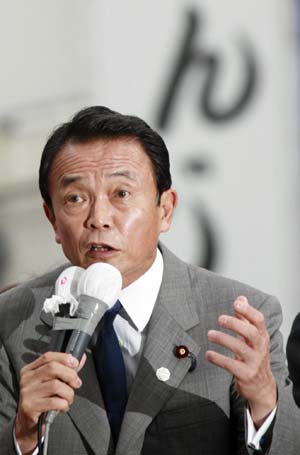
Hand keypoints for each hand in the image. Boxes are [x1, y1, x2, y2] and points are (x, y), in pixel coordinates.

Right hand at [15, 352, 85, 453]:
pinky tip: (63, 407)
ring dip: (69, 393)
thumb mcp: (52, 382)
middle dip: (70, 375)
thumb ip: (66, 370)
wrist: (28, 425)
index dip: (64, 358)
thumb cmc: (43, 400)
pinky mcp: (29, 406)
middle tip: (77, 383)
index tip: (76, 363)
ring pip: (56, 385)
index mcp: (30, 370)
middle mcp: (26, 379)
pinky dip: (64, 404)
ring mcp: (27, 392)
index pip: (48, 357)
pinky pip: (54, 401)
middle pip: (53, 368)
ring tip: (69, 399)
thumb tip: (82, 358)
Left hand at [206, 296, 276, 427]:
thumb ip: (245, 318)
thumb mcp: (252, 337)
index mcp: (262, 336)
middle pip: (251, 333)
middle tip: (220, 319)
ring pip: (240, 348)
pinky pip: (231, 365)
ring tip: (210, 334)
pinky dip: (218, 358)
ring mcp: (255, 362)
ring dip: (223, 339)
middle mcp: (261, 348)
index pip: (259, 320)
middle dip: (235, 324)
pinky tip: (208, 354)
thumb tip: (241, 298)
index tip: (236, 303)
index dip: (248, 311)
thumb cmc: (254, 356)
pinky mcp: (246, 375)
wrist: (261, 386)